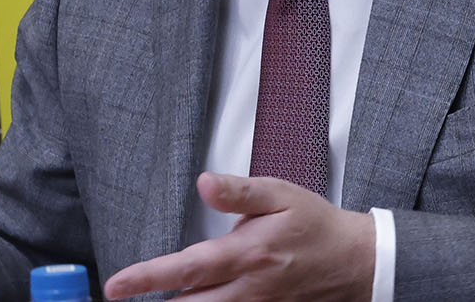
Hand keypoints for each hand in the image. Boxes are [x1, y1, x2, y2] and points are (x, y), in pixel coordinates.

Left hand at [103, 173, 373, 300]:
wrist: (357, 261)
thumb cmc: (316, 225)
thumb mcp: (280, 195)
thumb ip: (239, 191)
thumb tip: (204, 184)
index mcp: (246, 254)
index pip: (187, 269)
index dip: (147, 278)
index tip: (117, 285)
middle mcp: (249, 289)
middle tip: (119, 299)